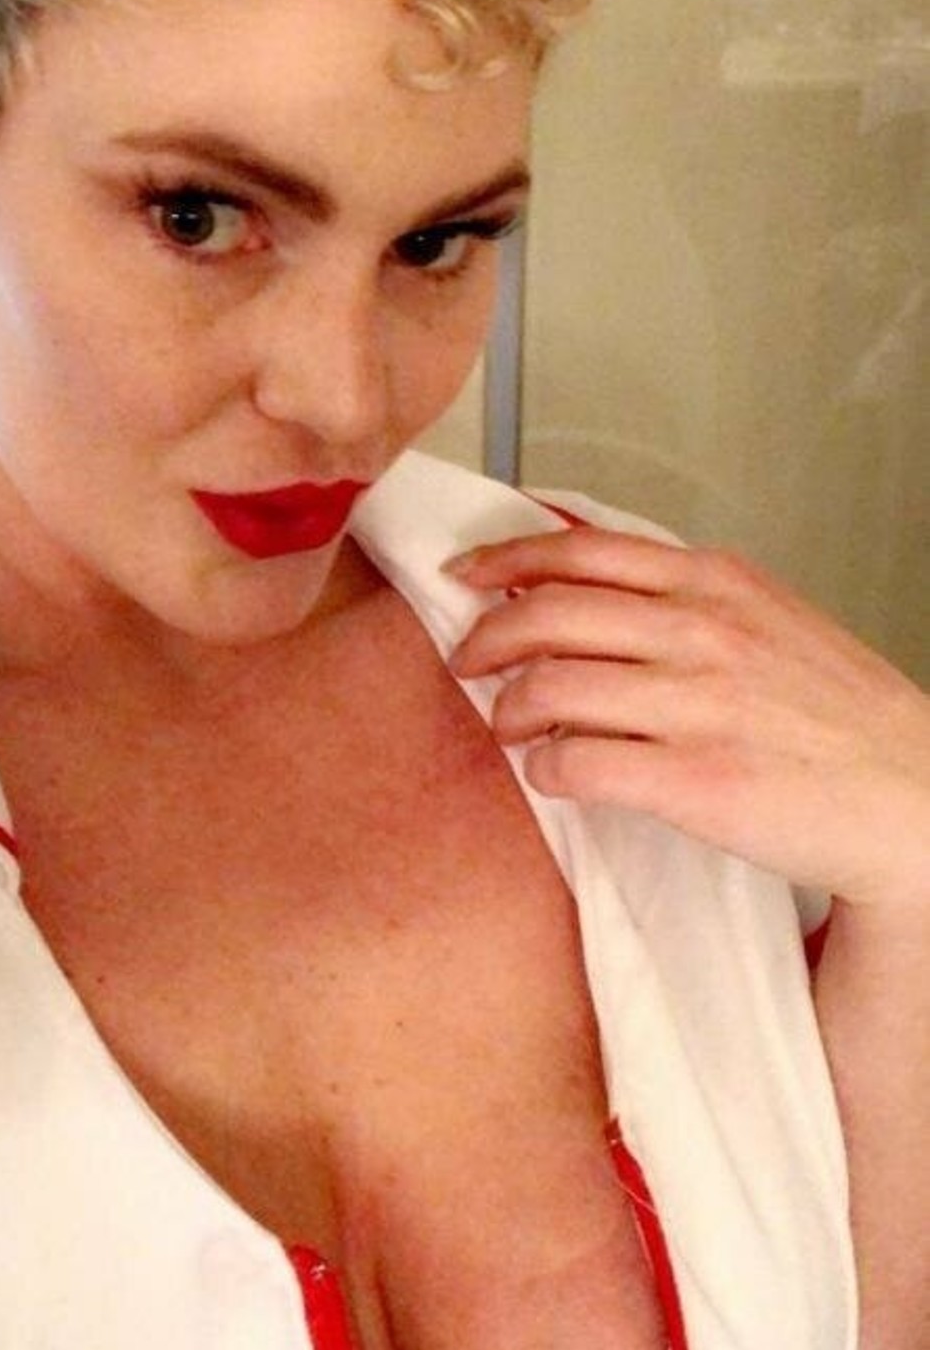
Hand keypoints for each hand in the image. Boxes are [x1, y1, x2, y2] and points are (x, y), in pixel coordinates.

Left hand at [446, 525, 929, 909]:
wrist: (910, 798)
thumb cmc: (839, 716)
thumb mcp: (769, 616)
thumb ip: (687, 592)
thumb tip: (590, 568)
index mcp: (718, 582)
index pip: (579, 551)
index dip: (504, 560)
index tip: (465, 577)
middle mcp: (702, 630)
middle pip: (546, 614)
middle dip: (485, 639)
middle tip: (467, 661)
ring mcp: (696, 704)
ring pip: (547, 687)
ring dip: (508, 710)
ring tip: (509, 727)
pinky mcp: (692, 780)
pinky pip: (575, 764)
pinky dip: (544, 769)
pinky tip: (552, 775)